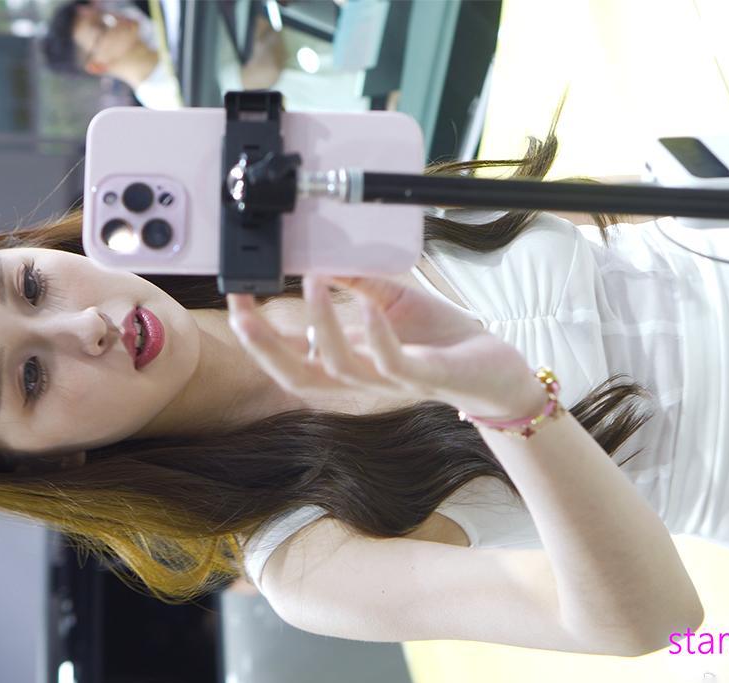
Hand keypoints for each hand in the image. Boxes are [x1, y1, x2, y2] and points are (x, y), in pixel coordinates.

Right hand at [226, 274, 547, 419]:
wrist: (493, 367)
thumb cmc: (439, 338)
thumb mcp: (389, 301)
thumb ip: (356, 284)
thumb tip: (319, 255)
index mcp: (347, 364)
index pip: (289, 359)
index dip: (257, 338)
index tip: (236, 301)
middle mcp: (362, 381)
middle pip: (297, 378)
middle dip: (264, 347)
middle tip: (242, 310)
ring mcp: (391, 382)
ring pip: (339, 369)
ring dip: (320, 325)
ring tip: (312, 281)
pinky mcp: (425, 378)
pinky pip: (392, 364)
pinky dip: (375, 337)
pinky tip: (365, 309)